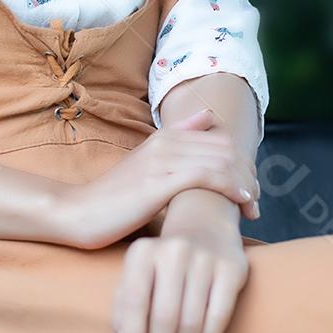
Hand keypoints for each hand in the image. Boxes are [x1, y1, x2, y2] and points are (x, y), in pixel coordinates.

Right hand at [66, 107, 259, 250]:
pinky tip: (241, 202)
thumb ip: (178, 148)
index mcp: (166, 136)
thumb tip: (208, 119)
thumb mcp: (147, 168)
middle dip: (248, 174)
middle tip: (255, 203)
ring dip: (245, 183)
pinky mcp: (158, 182)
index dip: (242, 163)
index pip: (221, 139)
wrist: (77, 213)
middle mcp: (166, 142)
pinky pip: (207, 176)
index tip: (248, 191)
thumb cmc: (114, 199)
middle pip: (227, 148)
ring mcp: (162, 160)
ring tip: (252, 207)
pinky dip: (231, 188)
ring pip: (222, 160)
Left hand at [111, 216, 248, 332]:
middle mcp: (174, 251)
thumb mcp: (137, 273)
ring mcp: (206, 258)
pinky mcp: (233, 269)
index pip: (133, 305)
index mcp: (143, 252)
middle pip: (163, 318)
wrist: (205, 224)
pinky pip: (219, 318)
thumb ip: (123, 305)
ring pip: (191, 323)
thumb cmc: (163, 262)